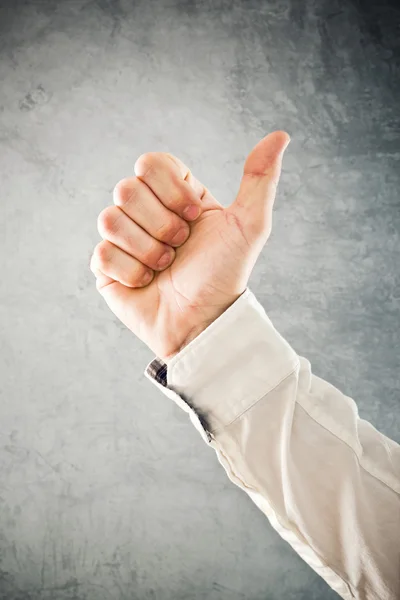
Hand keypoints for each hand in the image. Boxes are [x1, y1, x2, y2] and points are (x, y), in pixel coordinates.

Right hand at [90, 131, 289, 361]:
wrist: (204, 323)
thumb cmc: (225, 275)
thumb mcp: (249, 226)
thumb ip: (260, 178)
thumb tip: (280, 135)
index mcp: (175, 196)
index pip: (151, 163)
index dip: (171, 191)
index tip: (194, 218)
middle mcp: (146, 212)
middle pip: (127, 189)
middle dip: (161, 224)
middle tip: (180, 247)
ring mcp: (123, 238)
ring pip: (110, 219)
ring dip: (147, 250)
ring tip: (165, 268)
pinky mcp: (106, 266)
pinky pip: (103, 253)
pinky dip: (131, 272)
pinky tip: (147, 282)